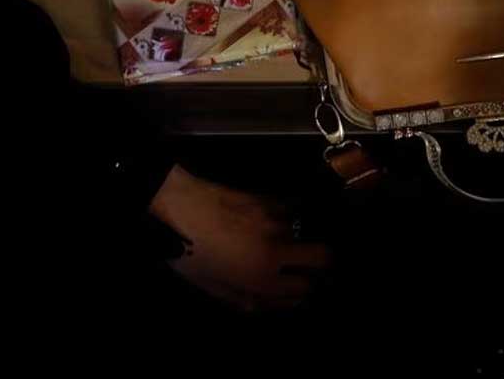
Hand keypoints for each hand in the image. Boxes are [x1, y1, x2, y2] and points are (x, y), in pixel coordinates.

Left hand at [148, 165, 331, 311]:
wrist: (180, 206)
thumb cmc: (189, 251)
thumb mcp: (211, 286)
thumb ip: (244, 300)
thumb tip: (269, 304)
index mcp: (263, 275)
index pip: (305, 288)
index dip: (303, 292)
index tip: (295, 290)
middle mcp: (278, 247)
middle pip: (324, 257)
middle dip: (321, 265)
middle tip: (305, 268)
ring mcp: (277, 219)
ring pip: (304, 233)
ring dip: (296, 241)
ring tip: (276, 243)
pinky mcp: (271, 199)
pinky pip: (292, 211)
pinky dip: (286, 219)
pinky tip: (269, 223)